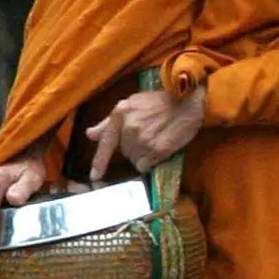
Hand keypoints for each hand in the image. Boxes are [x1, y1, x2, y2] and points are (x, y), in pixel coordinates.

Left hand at [83, 87, 206, 177]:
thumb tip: (91, 135)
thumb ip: (109, 121)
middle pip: (124, 153)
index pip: (106, 143)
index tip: (94, 176)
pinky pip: (146, 165)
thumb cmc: (160, 102)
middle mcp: (129, 127)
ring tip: (156, 140)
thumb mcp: (132, 103)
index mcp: (120, 113)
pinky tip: (160, 148)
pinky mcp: (158, 149)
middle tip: (149, 135)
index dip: (99, 162)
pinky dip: (151, 161)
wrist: (188, 102)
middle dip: (133, 148)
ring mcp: (144, 139)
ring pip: (135, 160)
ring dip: (144, 155)